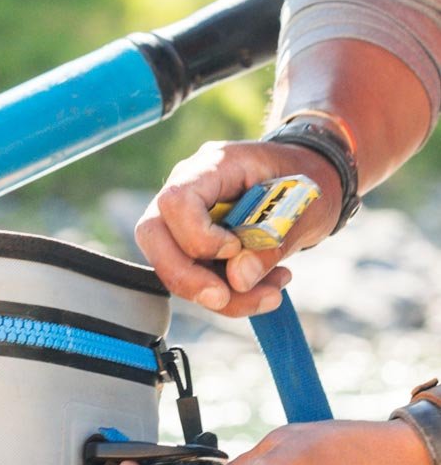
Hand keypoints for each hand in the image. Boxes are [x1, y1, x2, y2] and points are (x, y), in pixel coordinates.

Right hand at [135, 140, 342, 317]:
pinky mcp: (190, 246)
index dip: (197, 235)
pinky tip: (262, 289)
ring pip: (169, 266)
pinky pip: (192, 279)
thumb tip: (238, 279)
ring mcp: (183, 219)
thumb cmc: (307, 180)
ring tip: (269, 294)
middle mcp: (187, 188)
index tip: (234, 250)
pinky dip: (226, 296)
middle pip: (154, 236)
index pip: (177, 201)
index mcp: (215, 165)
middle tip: (223, 298)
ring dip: (216, 295)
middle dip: (185, 277)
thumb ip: (273, 241)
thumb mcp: (305, 207)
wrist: (311, 180)